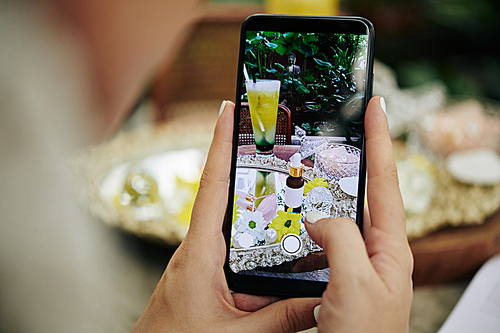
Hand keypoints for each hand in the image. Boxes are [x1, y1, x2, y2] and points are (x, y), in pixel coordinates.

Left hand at [132, 101, 318, 332]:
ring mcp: (200, 260)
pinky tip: (275, 239)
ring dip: (249, 197)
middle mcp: (198, 249)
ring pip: (230, 221)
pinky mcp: (205, 274)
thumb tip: (320, 300)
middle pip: (223, 194)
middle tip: (264, 130)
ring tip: (279, 175)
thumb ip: (281, 319)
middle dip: (240, 159)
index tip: (228, 110)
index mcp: (199, 255)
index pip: (213, 187)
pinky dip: (252, 233)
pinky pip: (231, 245)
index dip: (220, 144)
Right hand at [305, 97, 412, 331]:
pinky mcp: (337, 275)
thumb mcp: (356, 282)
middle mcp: (376, 250)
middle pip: (366, 191)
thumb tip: (319, 218)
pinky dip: (311, 223)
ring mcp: (357, 262)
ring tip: (311, 168)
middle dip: (356, 157)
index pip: (386, 180)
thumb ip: (340, 239)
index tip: (375, 106)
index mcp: (390, 247)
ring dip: (327, 192)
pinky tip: (297, 220)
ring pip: (341, 215)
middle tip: (340, 129)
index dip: (380, 139)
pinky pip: (324, 239)